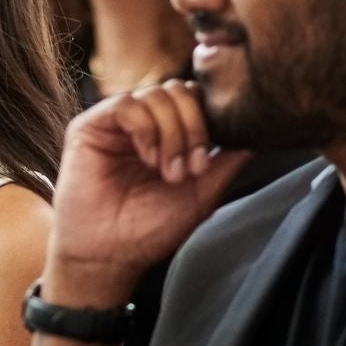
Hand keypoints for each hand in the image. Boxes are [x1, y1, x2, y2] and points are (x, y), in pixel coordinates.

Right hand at [45, 82, 252, 306]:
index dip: (207, 121)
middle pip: (179, 89)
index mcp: (165, 134)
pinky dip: (145, 129)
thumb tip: (254, 135)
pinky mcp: (90, 126)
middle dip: (192, 127)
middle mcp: (141, 123)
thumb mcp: (201, 194)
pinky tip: (146, 157)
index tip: (204, 163)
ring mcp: (115, 124)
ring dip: (171, 133)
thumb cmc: (147, 230)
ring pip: (156, 94)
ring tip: (166, 170)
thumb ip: (227, 161)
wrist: (108, 255)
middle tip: (188, 168)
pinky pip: (126, 104)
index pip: (194, 99)